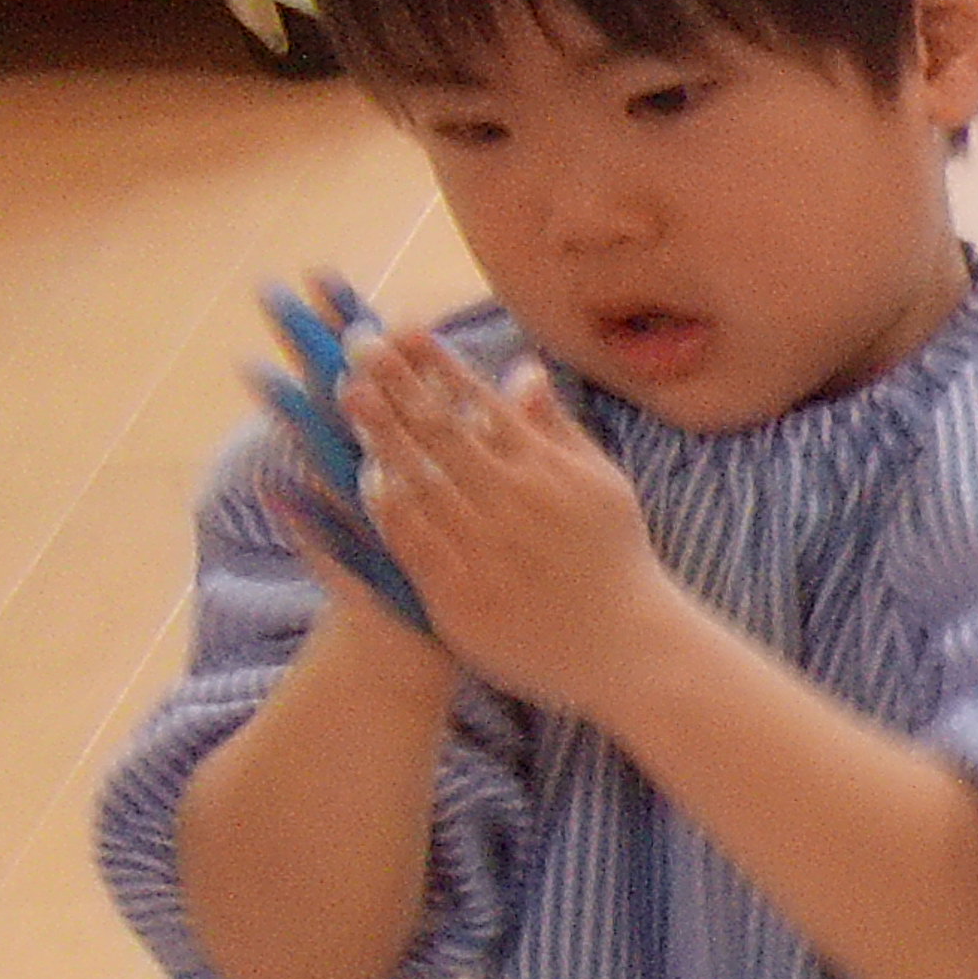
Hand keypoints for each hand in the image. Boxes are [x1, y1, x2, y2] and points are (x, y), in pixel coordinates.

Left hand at [335, 321, 682, 715]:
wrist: (627, 647)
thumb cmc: (615, 559)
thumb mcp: (601, 483)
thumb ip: (556, 426)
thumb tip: (521, 368)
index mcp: (548, 471)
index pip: (482, 403)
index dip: (438, 364)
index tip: (403, 330)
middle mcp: (513, 502)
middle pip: (443, 432)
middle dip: (398, 383)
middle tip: (360, 345)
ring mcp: (483, 547)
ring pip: (420, 479)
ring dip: (381, 433)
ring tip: (350, 392)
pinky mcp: (460, 591)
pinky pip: (411, 538)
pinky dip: (387, 505)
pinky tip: (365, 474)